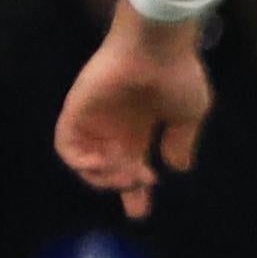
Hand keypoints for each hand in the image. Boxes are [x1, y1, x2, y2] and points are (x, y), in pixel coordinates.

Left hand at [54, 13, 212, 214]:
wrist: (157, 45)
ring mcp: (94, 121)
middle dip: (123, 188)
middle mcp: (114, 128)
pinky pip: (67, 147)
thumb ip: (181, 141)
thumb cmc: (176, 74)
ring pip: (87, 165)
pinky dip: (82, 162)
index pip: (131, 167)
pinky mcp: (76, 111)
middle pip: (107, 172)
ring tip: (126, 169)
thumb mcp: (189, 114)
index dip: (134, 192)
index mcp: (139, 129)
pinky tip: (105, 161)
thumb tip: (176, 167)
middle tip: (142, 182)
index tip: (139, 212)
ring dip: (105, 177)